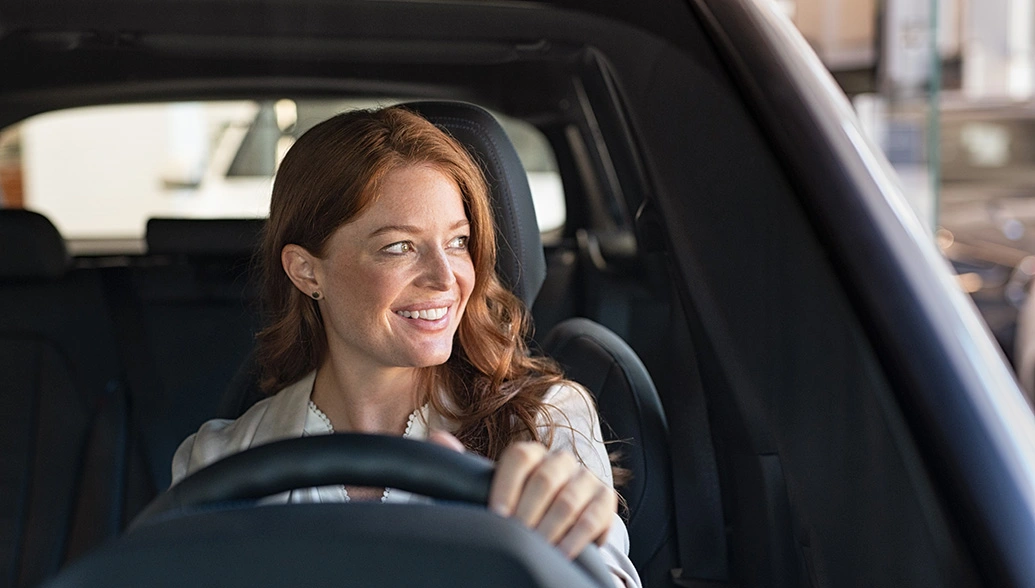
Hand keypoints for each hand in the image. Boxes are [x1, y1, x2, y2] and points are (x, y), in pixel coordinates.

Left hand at [429, 431, 616, 558]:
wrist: (558, 528)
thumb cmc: (519, 510)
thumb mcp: (492, 492)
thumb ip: (466, 468)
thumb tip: (437, 438)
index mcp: (531, 455)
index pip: (520, 457)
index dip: (506, 486)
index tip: (496, 515)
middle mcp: (560, 461)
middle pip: (544, 479)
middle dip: (527, 514)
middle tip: (516, 536)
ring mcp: (584, 479)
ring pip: (568, 499)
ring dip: (551, 528)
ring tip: (537, 549)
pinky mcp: (605, 501)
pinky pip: (594, 516)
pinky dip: (577, 537)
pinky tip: (562, 552)